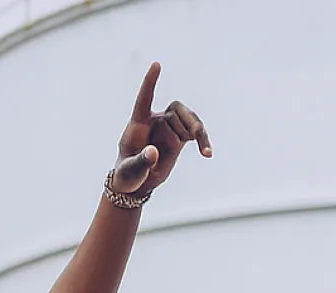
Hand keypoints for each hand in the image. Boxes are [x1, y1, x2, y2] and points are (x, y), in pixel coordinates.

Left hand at [111, 62, 210, 196]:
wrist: (137, 184)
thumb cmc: (128, 174)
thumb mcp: (130, 170)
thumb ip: (140, 161)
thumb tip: (153, 152)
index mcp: (138, 124)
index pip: (144, 98)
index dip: (150, 82)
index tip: (156, 64)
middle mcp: (155, 121)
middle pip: (176, 109)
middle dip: (187, 119)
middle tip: (196, 134)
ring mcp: (169, 129)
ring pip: (189, 120)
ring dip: (198, 131)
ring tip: (204, 149)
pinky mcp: (180, 139)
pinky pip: (195, 134)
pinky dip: (203, 141)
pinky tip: (207, 153)